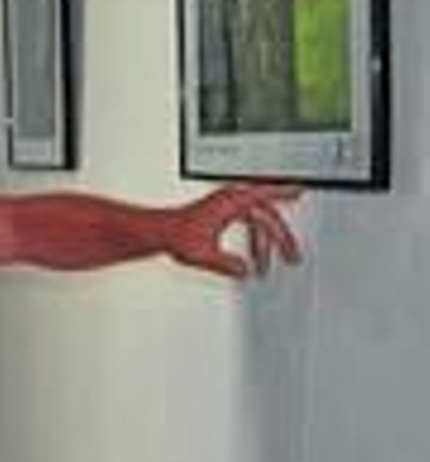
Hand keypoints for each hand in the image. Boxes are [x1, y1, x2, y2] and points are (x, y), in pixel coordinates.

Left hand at [169, 184, 302, 278]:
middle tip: (292, 254)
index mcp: (231, 202)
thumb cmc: (176, 235)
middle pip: (265, 217)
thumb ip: (227, 264)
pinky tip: (255, 254)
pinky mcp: (219, 213)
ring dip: (264, 244)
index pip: (265, 200)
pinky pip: (246, 224)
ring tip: (269, 264)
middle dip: (280, 238)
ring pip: (255, 223)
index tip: (301, 190)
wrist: (160, 232)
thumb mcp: (204, 254)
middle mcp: (229, 200)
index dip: (285, 193)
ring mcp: (224, 206)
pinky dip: (253, 238)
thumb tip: (243, 271)